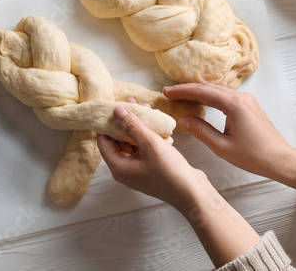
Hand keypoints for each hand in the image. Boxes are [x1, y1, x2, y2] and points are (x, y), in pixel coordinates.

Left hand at [97, 102, 260, 266]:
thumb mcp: (149, 144)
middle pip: (118, 141)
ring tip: (145, 107)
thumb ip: (132, 126)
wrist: (192, 192)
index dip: (105, 124)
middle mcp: (125, 169)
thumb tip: (117, 110)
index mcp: (118, 167)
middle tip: (131, 102)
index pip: (103, 142)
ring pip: (133, 142)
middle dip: (124, 121)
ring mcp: (139, 169)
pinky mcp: (151, 167)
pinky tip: (156, 121)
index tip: (112, 107)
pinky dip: (148, 134)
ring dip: (138, 126)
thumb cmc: (169, 172)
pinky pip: (144, 147)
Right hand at [163, 83, 295, 196]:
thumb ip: (201, 131)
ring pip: (217, 90)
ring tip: (181, 95)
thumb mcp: (222, 147)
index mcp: (234, 105)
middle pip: (209, 87)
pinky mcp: (249, 105)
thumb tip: (184, 119)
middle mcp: (241, 97)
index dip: (182, 91)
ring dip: (198, 91)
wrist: (280, 159)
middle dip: (188, 89)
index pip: (202, 92)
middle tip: (169, 92)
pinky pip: (225, 95)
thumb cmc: (254, 156)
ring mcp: (247, 100)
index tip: (167, 92)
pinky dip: (209, 96)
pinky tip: (200, 101)